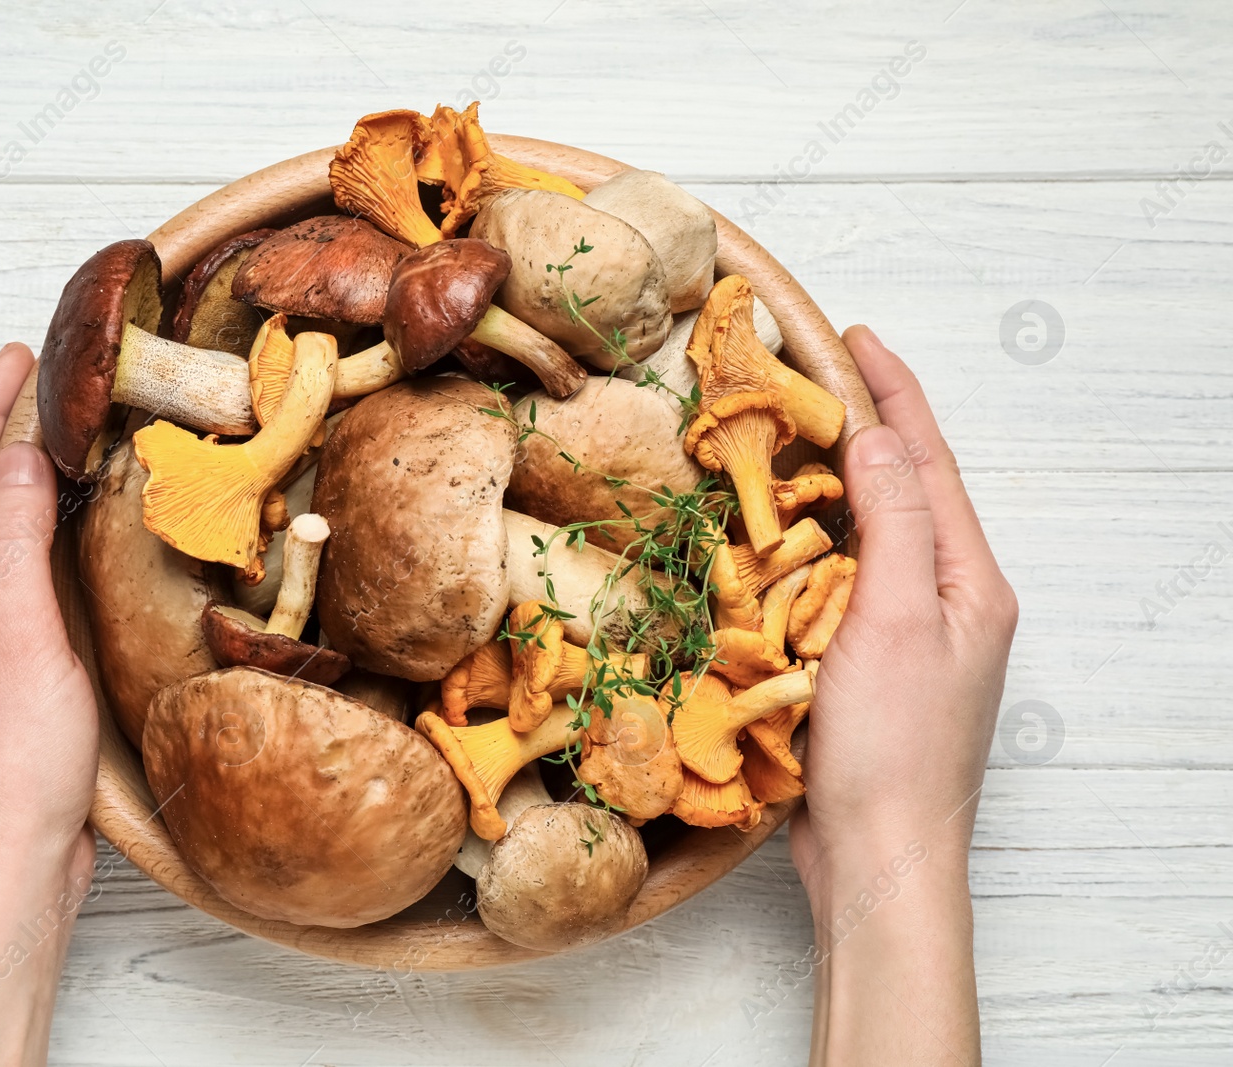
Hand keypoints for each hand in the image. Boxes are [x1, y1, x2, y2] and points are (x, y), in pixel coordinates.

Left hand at [0, 344, 98, 1066]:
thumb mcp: (20, 636)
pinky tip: (60, 536)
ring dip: (14, 489)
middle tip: (40, 381)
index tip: (19, 354)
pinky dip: (31, 545)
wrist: (4, 873)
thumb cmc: (9, 768)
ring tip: (53, 438)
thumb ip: (18, 542)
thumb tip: (23, 460)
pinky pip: (3, 586)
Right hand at [791, 327, 1016, 1065]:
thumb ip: (891, 524)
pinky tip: (775, 531)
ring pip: (871, 534)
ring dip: (834, 481)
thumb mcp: (893, 621)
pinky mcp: (866, 665)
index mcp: (966, 580)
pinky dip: (810, 542)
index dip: (893, 394)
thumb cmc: (891, 750)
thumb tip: (879, 439)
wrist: (878, 857)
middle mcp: (945, 599)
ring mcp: (908, 634)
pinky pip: (840, 581)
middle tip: (811, 374)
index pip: (928, 462)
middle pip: (906, 489)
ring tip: (789, 435)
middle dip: (866, 426)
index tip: (852, 337)